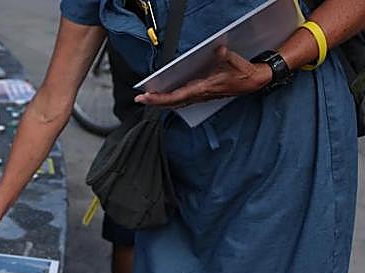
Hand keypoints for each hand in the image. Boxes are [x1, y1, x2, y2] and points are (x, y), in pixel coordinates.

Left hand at [135, 46, 270, 107]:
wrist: (253, 82)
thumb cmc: (241, 73)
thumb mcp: (232, 61)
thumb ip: (222, 55)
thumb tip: (218, 49)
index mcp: (202, 88)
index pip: (175, 96)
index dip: (159, 98)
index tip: (146, 97)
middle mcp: (199, 95)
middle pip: (172, 103)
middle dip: (154, 102)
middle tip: (139, 98)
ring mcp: (200, 97)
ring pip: (176, 103)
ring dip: (161, 102)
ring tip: (147, 99)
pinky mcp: (202, 96)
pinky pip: (182, 101)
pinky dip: (170, 101)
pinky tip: (163, 99)